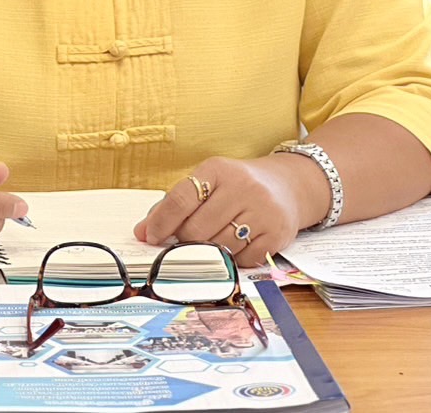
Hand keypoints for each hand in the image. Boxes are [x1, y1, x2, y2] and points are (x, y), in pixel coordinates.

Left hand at [133, 156, 311, 268]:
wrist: (288, 186)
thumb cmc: (237, 187)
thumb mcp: (208, 183)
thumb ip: (174, 205)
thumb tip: (142, 232)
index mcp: (218, 169)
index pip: (180, 199)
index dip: (161, 223)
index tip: (149, 237)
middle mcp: (242, 186)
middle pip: (196, 230)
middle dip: (185, 242)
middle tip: (188, 240)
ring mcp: (262, 210)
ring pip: (219, 249)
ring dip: (210, 253)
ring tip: (215, 241)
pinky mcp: (277, 233)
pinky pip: (243, 261)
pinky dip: (234, 261)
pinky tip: (237, 246)